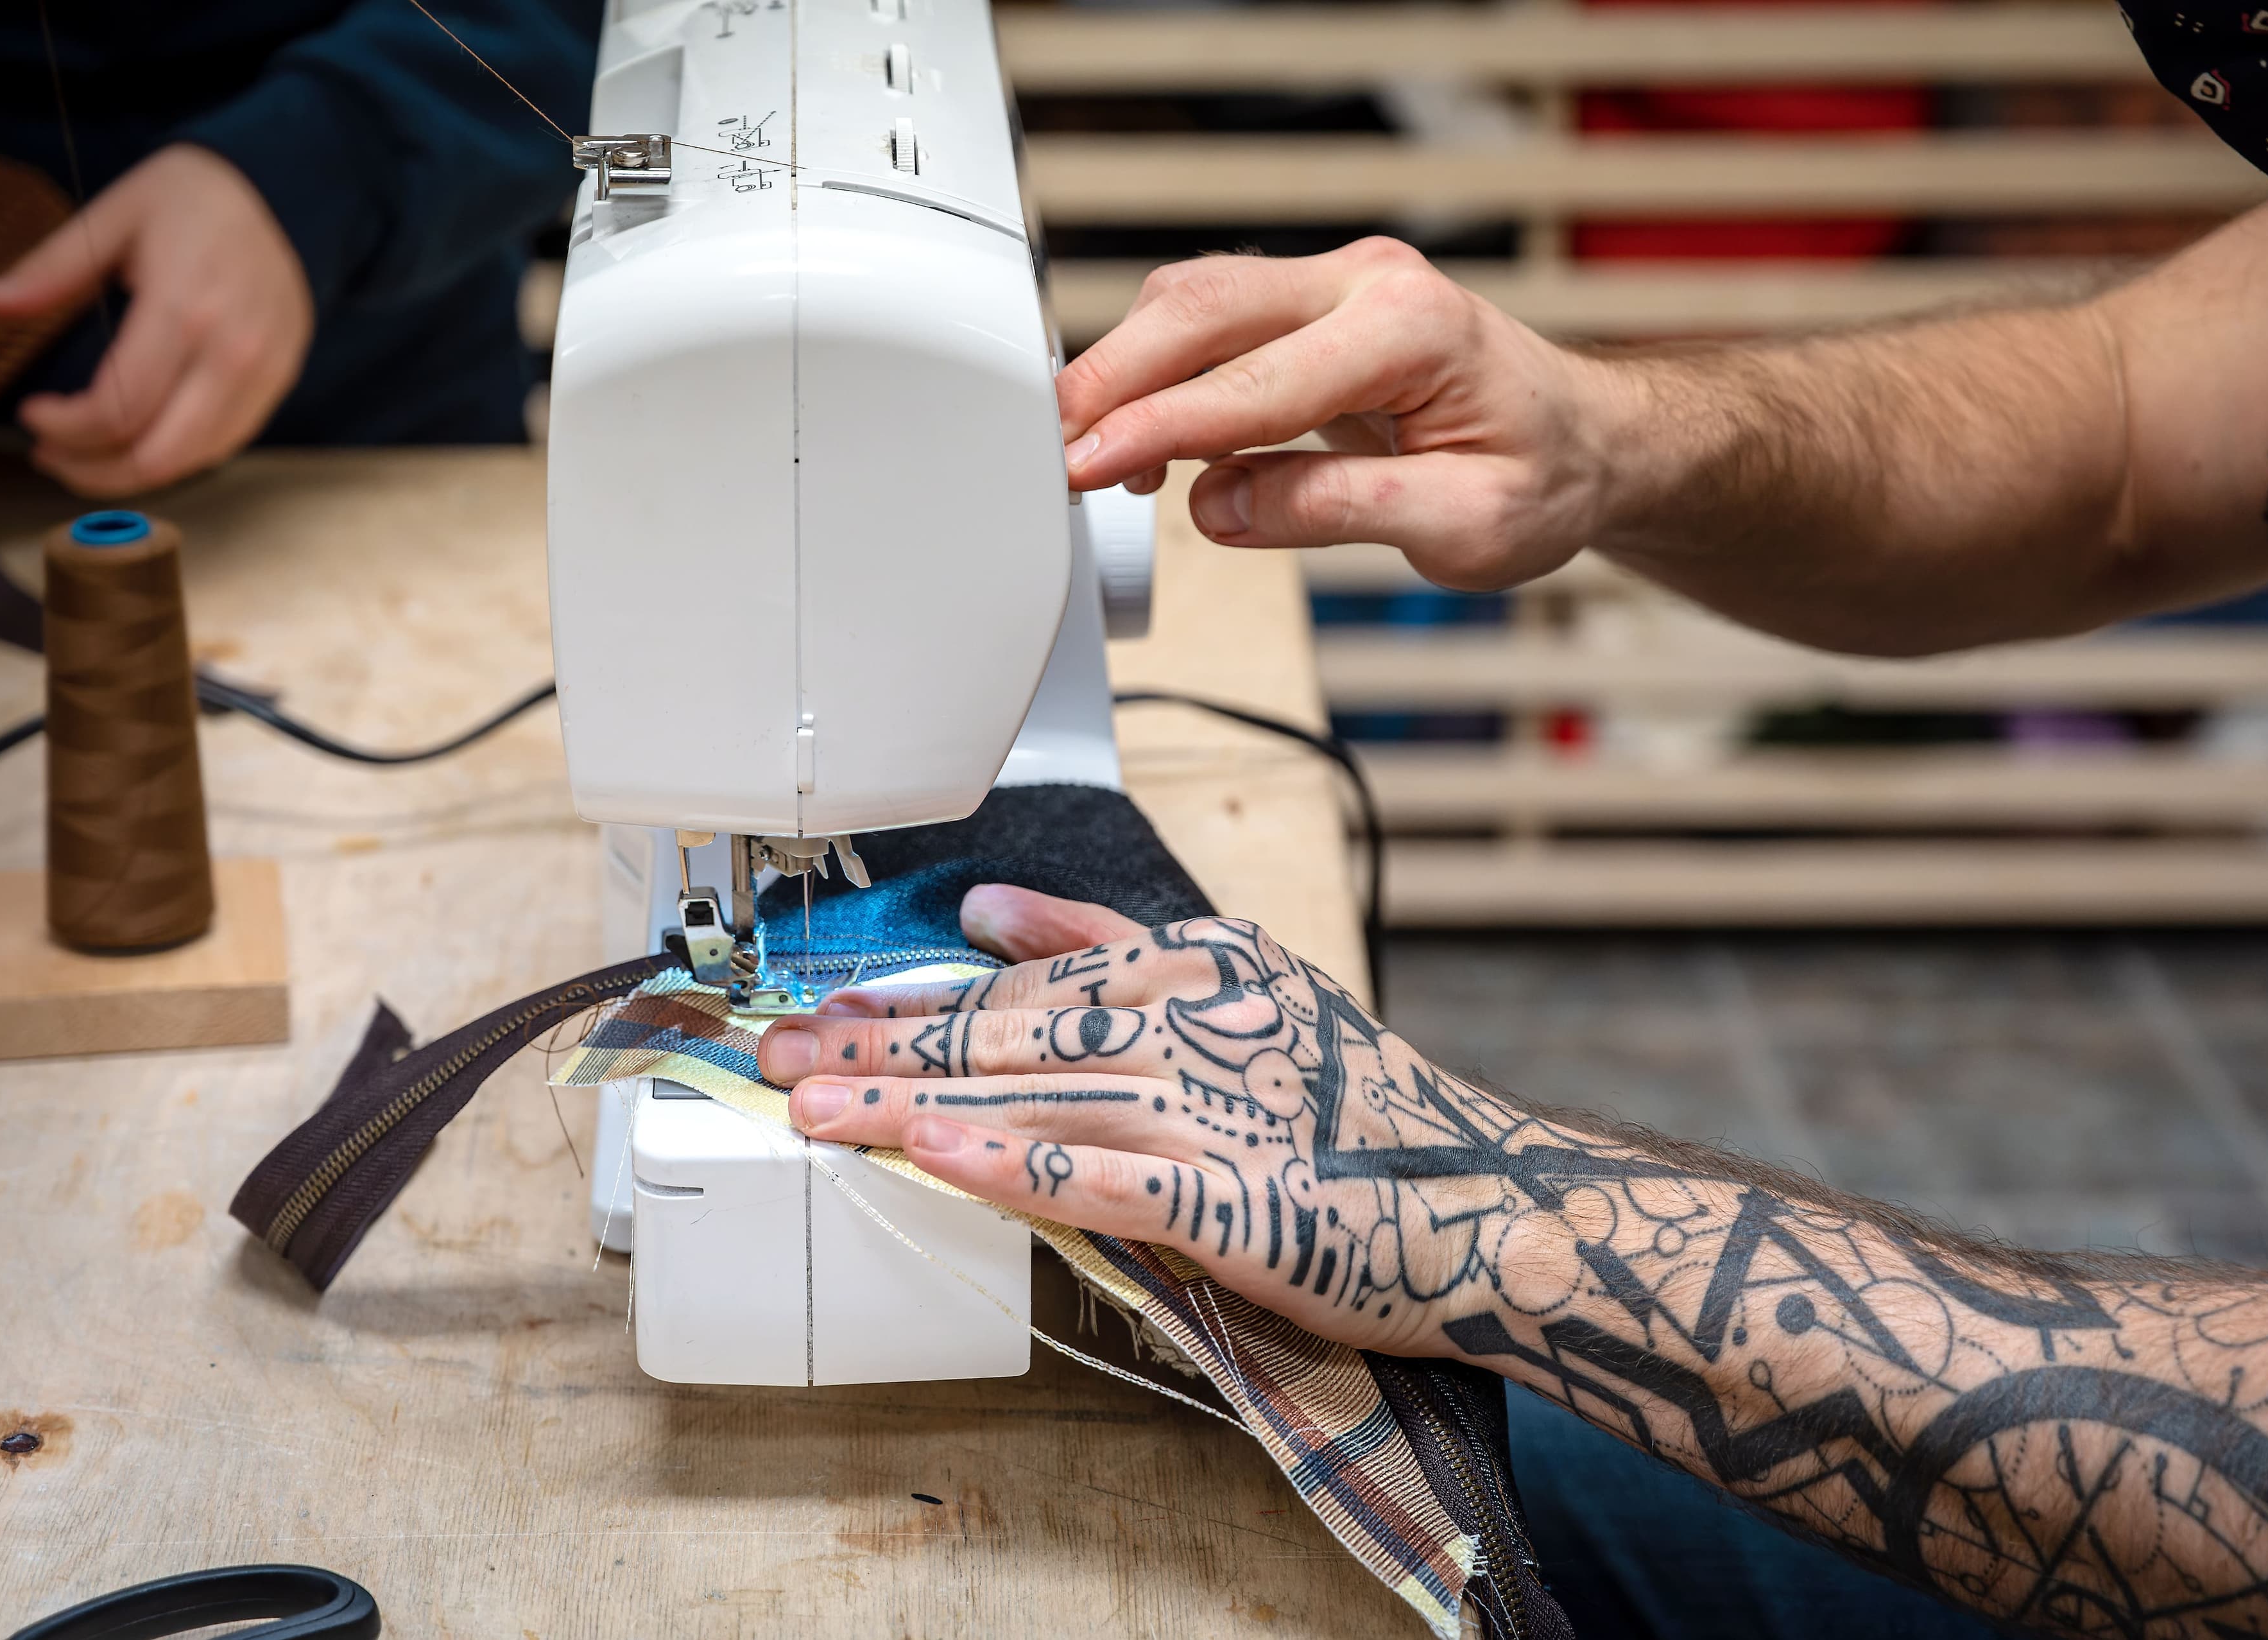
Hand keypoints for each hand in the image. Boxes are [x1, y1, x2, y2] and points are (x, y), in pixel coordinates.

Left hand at [0, 144, 312, 496]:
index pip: (117, 409)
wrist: (284, 194)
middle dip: (93, 471)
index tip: (32, 413)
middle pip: (157, 456)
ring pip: (191, 461)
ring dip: (131, 472)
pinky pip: (223, 444)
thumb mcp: (112, 218)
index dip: (64, 428)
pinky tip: (139, 437)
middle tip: (52, 456)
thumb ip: (50, 270)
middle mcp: (231, 354)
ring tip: (88, 455)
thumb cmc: (194, 200)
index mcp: (183, 310)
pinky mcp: (277, 384)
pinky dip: (174, 455)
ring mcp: (261, 374)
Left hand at [758, 884, 1543, 1360]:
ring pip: (1034, 1098)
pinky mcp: (1236, 1202)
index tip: (821, 1013)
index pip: (1025, 978)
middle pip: (1010, 1033)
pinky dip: (1013, 1167)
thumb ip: (1114, 938)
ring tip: (815, 1112)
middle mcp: (1199, 1023)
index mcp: (1197, 964)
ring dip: (914, 1104)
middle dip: (882, 1048)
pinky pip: (1103, 1179)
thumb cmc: (1363, 1106)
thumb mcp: (1246, 984)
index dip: (910, 1000)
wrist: (1490, 1200)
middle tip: (777, 1061)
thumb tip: (989, 907)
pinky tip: (934, 1159)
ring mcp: (1217, 1111)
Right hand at [1053, 237, 1619, 590]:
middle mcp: (1369, 283)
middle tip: (1051, 452)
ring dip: (1129, 369)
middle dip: (1112, 380)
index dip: (1156, 430)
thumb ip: (1337, 511)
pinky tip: (1144, 436)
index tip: (1085, 468)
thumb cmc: (1544, 478)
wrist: (1589, 440)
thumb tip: (1222, 509)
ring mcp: (1339, 284)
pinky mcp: (1314, 304)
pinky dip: (1162, 370)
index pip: (1252, 385)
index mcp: (1411, 329)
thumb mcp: (1463, 527)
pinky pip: (1214, 320)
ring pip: (1195, 301)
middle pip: (1202, 310)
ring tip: (1091, 456)